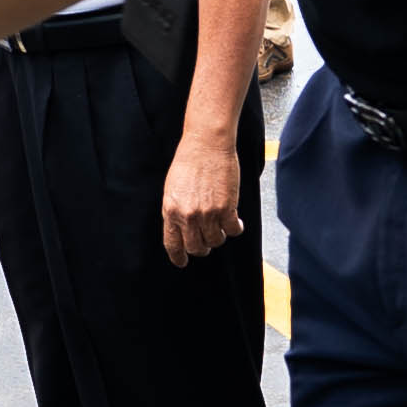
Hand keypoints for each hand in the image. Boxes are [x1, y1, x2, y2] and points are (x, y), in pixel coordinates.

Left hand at [162, 132, 244, 264]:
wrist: (206, 144)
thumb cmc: (188, 162)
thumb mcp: (172, 189)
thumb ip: (176, 211)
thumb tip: (182, 231)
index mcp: (171, 211)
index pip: (173, 244)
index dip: (179, 257)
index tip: (182, 262)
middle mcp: (188, 215)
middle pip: (197, 247)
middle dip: (202, 248)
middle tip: (207, 241)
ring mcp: (207, 213)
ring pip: (216, 241)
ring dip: (219, 236)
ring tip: (221, 224)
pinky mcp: (226, 208)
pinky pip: (233, 230)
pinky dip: (236, 229)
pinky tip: (236, 222)